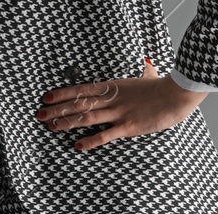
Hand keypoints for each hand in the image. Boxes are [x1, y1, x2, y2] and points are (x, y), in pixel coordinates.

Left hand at [35, 57, 207, 150]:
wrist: (178, 94)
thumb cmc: (164, 87)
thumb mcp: (150, 77)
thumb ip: (145, 73)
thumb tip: (148, 64)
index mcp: (114, 87)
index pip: (82, 89)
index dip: (62, 94)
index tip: (46, 98)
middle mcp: (112, 99)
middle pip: (79, 104)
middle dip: (57, 110)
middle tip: (39, 115)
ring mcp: (118, 113)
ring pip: (86, 118)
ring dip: (66, 123)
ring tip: (50, 128)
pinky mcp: (128, 127)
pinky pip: (105, 135)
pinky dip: (90, 141)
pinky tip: (76, 145)